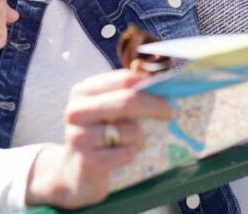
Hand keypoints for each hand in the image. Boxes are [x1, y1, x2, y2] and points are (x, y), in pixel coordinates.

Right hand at [26, 70, 172, 207]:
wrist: (76, 171)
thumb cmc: (99, 134)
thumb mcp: (107, 108)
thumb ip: (127, 91)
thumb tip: (155, 76)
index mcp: (83, 91)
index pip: (123, 79)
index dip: (149, 85)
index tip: (167, 92)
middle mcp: (76, 111)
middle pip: (127, 101)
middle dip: (154, 106)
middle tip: (170, 112)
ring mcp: (79, 136)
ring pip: (130, 131)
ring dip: (140, 139)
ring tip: (130, 144)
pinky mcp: (87, 161)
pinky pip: (126, 153)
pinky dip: (131, 154)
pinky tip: (121, 156)